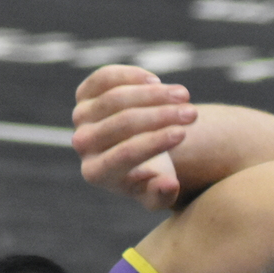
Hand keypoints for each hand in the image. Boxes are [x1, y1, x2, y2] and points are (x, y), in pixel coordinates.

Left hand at [72, 65, 198, 211]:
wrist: (133, 153)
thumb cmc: (150, 174)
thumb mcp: (157, 193)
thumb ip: (162, 195)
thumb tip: (170, 185)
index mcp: (96, 173)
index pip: (125, 155)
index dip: (155, 142)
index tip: (183, 133)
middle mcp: (82, 144)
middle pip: (123, 123)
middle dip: (162, 115)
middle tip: (192, 113)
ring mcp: (80, 117)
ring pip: (116, 98)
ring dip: (155, 94)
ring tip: (185, 95)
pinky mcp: (83, 94)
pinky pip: (105, 78)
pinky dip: (132, 76)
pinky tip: (156, 81)